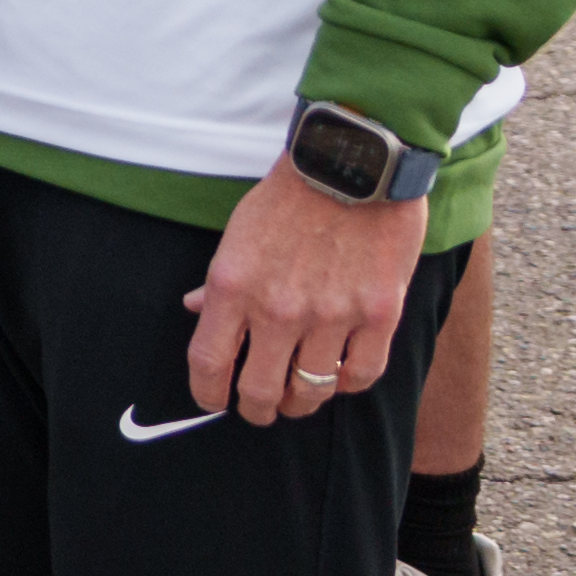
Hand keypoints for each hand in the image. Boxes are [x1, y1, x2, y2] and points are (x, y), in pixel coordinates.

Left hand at [185, 155, 428, 425]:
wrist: (352, 165)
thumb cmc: (289, 196)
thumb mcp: (238, 233)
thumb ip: (219, 281)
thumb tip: (196, 311)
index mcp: (233, 287)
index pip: (209, 364)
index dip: (207, 394)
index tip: (213, 401)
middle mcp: (278, 309)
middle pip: (261, 392)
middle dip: (257, 410)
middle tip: (260, 409)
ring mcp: (332, 315)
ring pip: (312, 390)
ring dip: (302, 401)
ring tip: (300, 396)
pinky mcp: (379, 314)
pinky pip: (361, 374)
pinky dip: (348, 383)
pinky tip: (340, 374)